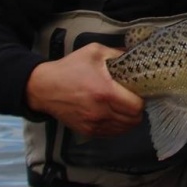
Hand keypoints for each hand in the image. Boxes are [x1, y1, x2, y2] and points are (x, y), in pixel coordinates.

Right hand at [26, 43, 143, 136]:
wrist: (44, 88)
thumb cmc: (70, 68)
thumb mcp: (94, 52)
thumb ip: (117, 54)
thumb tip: (136, 57)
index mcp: (105, 92)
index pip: (137, 106)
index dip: (142, 99)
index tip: (139, 91)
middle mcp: (101, 112)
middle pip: (133, 120)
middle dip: (137, 109)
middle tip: (133, 98)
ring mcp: (94, 124)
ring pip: (124, 129)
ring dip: (128, 119)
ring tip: (124, 106)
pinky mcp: (88, 131)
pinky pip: (112, 133)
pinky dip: (118, 126)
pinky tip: (114, 114)